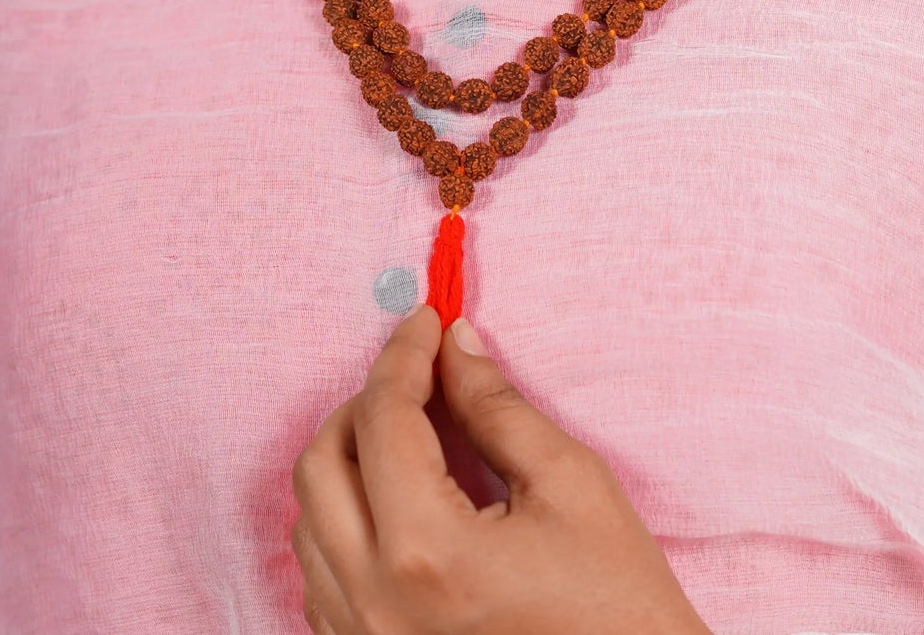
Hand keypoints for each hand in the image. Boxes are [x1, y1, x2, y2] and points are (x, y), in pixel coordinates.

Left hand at [290, 302, 709, 634]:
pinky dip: (344, 524)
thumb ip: (497, 407)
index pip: (384, 419)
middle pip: (321, 464)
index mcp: (427, 553)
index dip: (404, 354)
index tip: (427, 320)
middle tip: (420, 375)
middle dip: (367, 401)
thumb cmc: (615, 603)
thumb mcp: (570, 484)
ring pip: (308, 522)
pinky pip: (321, 579)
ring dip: (349, 462)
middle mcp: (376, 603)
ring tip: (411, 436)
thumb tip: (454, 346)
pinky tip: (397, 503)